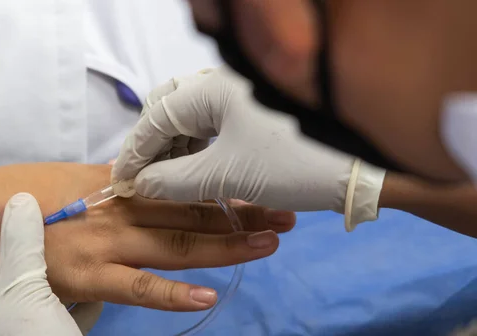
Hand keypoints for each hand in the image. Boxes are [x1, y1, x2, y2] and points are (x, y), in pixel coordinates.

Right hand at [0, 163, 293, 310]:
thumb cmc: (35, 193)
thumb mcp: (86, 176)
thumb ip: (125, 182)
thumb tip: (159, 181)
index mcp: (126, 186)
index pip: (188, 186)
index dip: (229, 190)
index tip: (263, 188)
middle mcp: (126, 210)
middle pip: (194, 213)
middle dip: (244, 214)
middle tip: (286, 213)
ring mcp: (111, 243)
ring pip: (179, 245)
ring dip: (226, 245)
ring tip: (267, 243)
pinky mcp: (93, 275)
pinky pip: (140, 287)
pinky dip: (174, 293)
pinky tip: (206, 295)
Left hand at [0, 193, 81, 335]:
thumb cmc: (29, 334)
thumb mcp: (21, 288)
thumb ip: (20, 245)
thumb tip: (22, 199)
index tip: (26, 224)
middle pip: (12, 283)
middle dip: (37, 262)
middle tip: (58, 237)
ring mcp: (18, 335)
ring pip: (39, 302)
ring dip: (64, 282)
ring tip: (78, 258)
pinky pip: (61, 317)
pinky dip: (77, 304)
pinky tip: (93, 294)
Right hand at [112, 67, 385, 228]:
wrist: (364, 168)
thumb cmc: (293, 166)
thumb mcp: (226, 176)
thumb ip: (174, 181)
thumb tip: (141, 185)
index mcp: (212, 88)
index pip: (156, 116)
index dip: (135, 151)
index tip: (121, 181)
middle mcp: (224, 83)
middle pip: (171, 111)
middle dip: (154, 147)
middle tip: (144, 181)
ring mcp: (242, 96)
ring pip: (193, 120)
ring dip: (176, 150)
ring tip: (167, 182)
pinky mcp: (257, 112)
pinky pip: (214, 126)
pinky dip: (200, 149)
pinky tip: (196, 171)